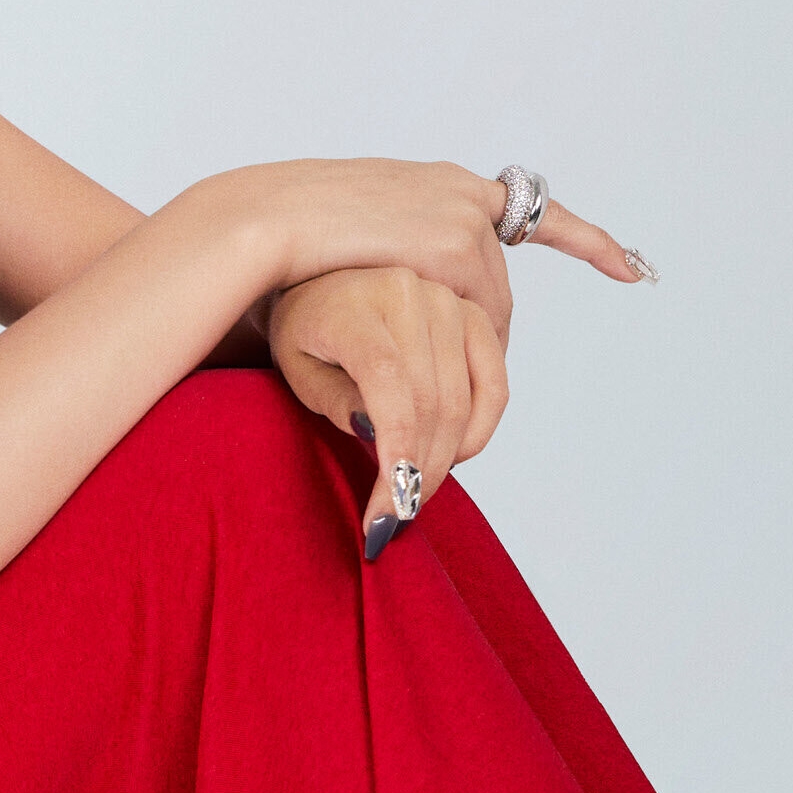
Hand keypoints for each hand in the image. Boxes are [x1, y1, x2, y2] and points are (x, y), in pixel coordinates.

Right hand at [222, 155, 648, 348]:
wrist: (263, 219)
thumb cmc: (282, 237)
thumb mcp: (348, 241)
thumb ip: (388, 257)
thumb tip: (403, 295)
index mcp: (434, 184)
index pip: (523, 209)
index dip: (583, 240)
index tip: (630, 266)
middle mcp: (459, 191)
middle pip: (498, 277)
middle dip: (489, 326)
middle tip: (473, 366)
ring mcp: (460, 216)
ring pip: (492, 303)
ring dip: (475, 345)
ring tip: (445, 380)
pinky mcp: (453, 244)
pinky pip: (476, 315)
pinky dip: (471, 346)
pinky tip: (478, 367)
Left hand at [267, 267, 506, 554]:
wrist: (323, 277)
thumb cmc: (305, 328)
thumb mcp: (297, 367)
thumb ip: (333, 400)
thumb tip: (380, 436)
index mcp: (355, 305)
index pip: (389, 385)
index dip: (397, 451)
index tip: (389, 509)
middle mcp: (408, 293)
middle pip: (431, 401)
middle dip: (419, 471)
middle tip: (397, 516)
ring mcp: (448, 300)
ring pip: (464, 400)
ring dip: (447, 458)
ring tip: (414, 491)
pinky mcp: (475, 314)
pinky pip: (494, 384)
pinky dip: (479, 429)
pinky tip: (453, 456)